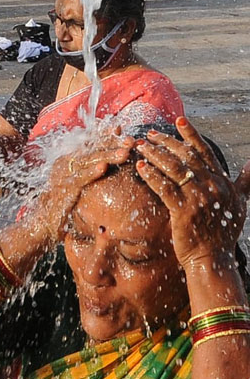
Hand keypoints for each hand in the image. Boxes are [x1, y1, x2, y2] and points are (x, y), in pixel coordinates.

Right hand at [37, 132, 134, 243]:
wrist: (44, 221)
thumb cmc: (64, 203)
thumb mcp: (78, 184)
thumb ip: (90, 172)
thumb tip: (109, 163)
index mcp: (69, 159)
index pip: (88, 142)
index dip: (104, 134)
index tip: (120, 128)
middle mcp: (64, 162)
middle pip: (91, 148)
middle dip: (111, 142)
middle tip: (131, 140)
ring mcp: (62, 174)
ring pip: (88, 160)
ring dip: (107, 155)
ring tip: (124, 153)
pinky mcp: (63, 188)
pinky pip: (79, 178)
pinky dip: (91, 172)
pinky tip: (103, 168)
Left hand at [135, 117, 249, 268]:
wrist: (213, 258)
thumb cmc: (222, 231)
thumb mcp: (239, 202)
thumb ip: (245, 182)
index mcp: (223, 182)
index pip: (205, 152)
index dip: (192, 134)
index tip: (179, 120)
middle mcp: (212, 187)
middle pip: (186, 156)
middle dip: (166, 141)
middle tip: (149, 133)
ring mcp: (198, 198)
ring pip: (173, 168)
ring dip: (154, 154)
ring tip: (139, 146)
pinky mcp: (183, 211)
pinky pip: (164, 188)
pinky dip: (151, 175)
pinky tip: (139, 166)